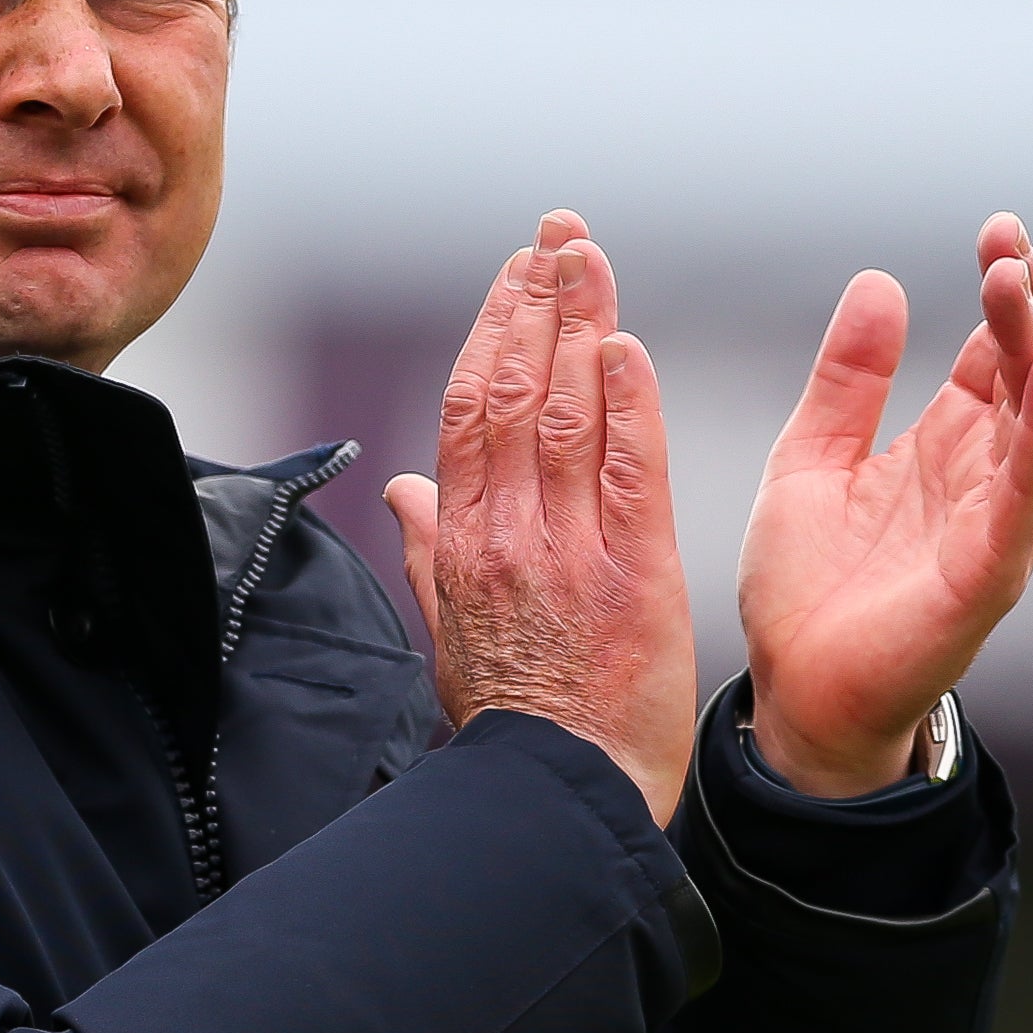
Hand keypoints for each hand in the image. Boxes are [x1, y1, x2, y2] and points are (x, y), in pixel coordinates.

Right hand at [385, 212, 695, 828]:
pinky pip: (626, 473)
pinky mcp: (632, 577)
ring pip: (564, 414)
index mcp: (463, 543)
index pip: (468, 409)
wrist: (562, 798)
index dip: (492, 329)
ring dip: (580, 325)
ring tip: (590, 257)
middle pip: (512, 391)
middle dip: (537, 302)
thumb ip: (429, 553)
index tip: (516, 273)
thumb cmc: (513, 723)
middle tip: (559, 234)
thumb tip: (401, 488)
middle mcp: (507, 535)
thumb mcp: (450, 636)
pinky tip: (627, 346)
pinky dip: (626, 405)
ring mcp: (566, 553)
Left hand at [738, 213, 1032, 795]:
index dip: (1000, 294)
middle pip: (1023, 373)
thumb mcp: (811, 457)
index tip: (996, 232)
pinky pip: (1027, 488)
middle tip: (1007, 239)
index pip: (991, 354)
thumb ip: (847, 379)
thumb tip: (882, 281)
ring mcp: (994, 523)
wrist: (792, 694)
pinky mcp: (989, 569)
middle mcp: (980, 478)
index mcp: (940, 447)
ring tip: (1021, 277)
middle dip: (1025, 303)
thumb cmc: (805, 587)